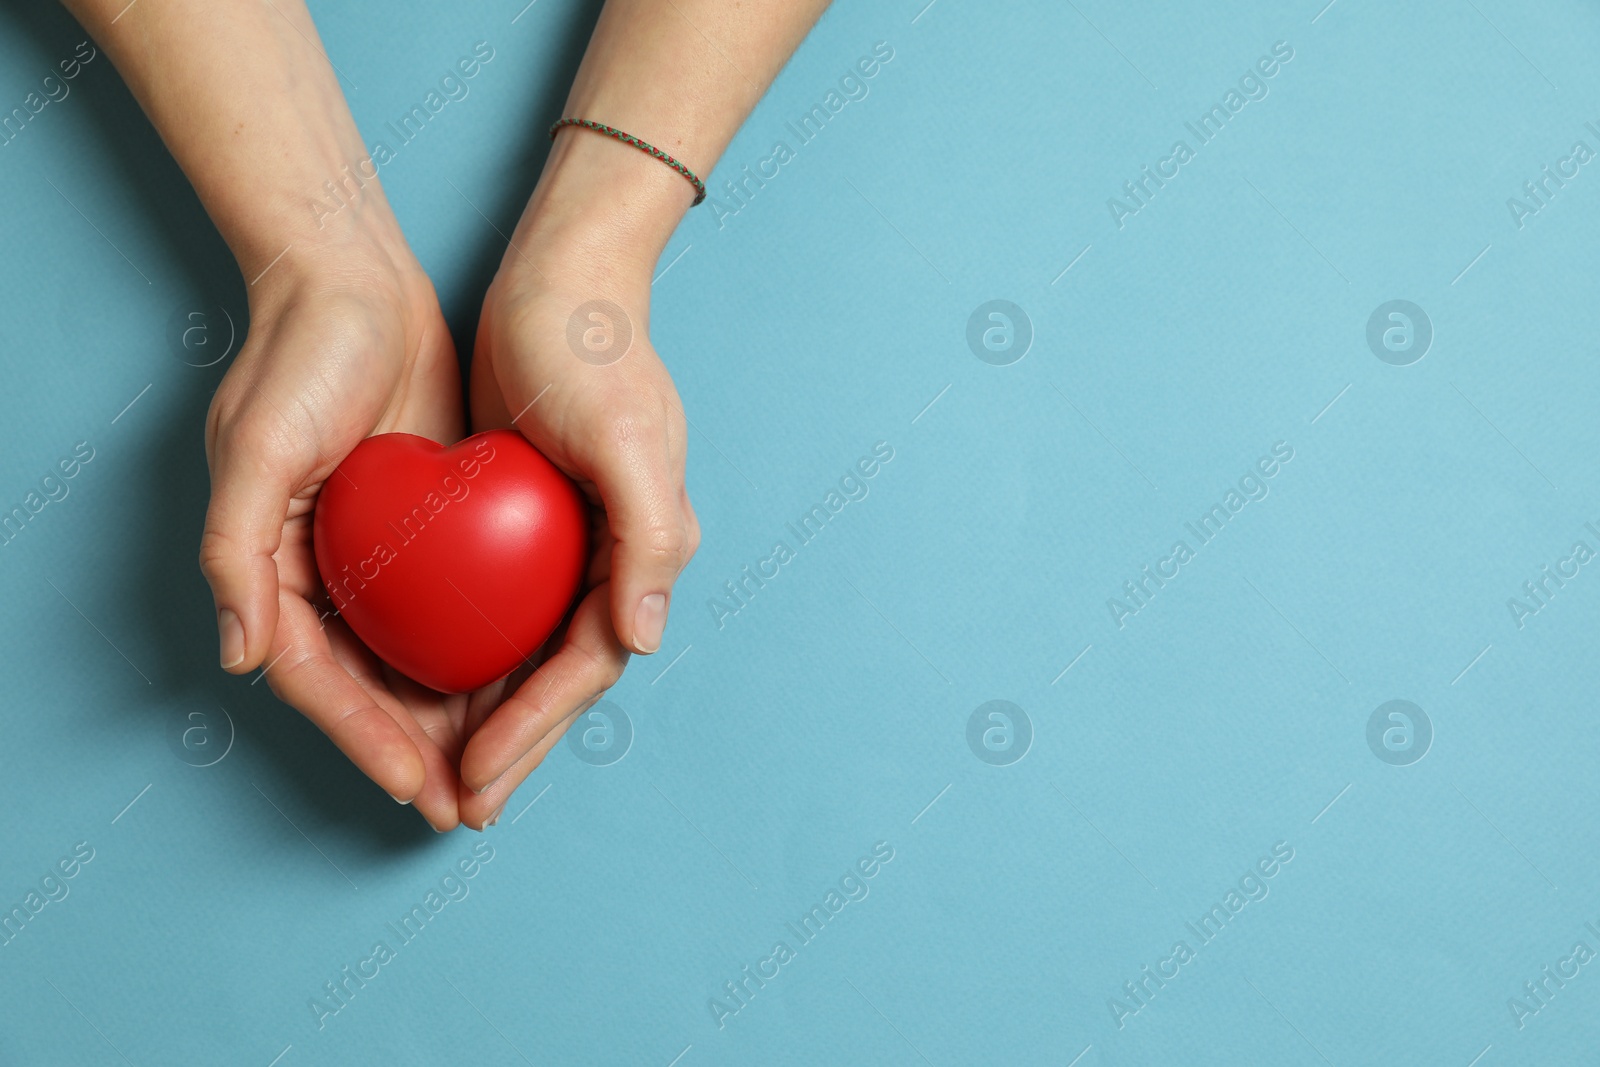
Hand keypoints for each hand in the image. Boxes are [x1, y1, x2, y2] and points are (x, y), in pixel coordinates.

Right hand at [200, 243, 471, 830]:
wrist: (357, 281)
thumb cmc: (300, 357)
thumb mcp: (255, 448)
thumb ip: (235, 554)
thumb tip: (242, 659)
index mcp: (277, 568)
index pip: (321, 680)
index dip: (364, 739)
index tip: (419, 787)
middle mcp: (328, 572)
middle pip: (372, 686)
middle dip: (417, 753)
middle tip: (469, 808)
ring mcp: (383, 555)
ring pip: (420, 658)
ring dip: (456, 718)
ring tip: (500, 773)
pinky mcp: (432, 527)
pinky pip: (459, 607)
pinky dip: (484, 650)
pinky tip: (523, 685)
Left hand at [456, 217, 699, 828]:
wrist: (559, 281)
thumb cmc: (592, 352)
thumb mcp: (627, 436)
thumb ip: (650, 537)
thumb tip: (642, 641)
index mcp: (644, 550)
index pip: (588, 664)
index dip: (536, 727)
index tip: (478, 776)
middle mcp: (614, 559)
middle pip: (561, 676)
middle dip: (515, 746)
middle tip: (459, 806)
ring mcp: (572, 545)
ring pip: (528, 653)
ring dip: (492, 715)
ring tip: (444, 770)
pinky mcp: (529, 524)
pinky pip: (500, 610)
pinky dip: (472, 655)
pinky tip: (428, 680)